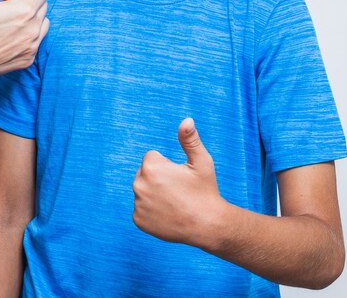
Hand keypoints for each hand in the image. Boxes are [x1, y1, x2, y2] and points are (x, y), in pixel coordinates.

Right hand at [0, 0, 48, 86]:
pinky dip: (26, 35)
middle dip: (23, 1)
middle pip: (41, 4)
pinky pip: (37, 40)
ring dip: (28, 18)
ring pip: (42, 22)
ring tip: (5, 22)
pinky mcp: (29, 59)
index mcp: (24, 10)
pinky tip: (5, 37)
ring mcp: (32, 46)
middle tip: (0, 7)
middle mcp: (33, 29)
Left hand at [132, 118, 224, 246]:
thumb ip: (190, 139)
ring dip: (154, 194)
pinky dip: (152, 211)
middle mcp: (139, 184)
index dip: (167, 166)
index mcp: (151, 166)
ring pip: (144, 191)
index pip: (152, 157)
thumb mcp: (201, 162)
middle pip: (145, 173)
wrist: (209, 227)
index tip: (180, 177)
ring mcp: (137, 204)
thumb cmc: (206, 191)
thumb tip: (187, 120)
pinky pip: (142, 209)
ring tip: (174, 203)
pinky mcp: (138, 220)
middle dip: (158, 178)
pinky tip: (168, 215)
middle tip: (178, 191)